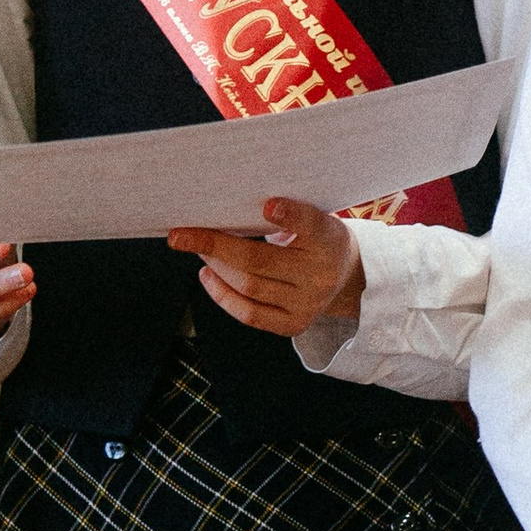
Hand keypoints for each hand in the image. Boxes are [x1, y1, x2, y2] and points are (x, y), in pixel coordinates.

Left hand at [167, 197, 365, 337]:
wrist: (347, 277)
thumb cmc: (318, 239)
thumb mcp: (315, 218)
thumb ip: (285, 214)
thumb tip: (226, 206)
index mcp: (330, 240)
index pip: (311, 225)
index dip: (290, 216)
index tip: (268, 205)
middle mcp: (320, 275)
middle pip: (260, 261)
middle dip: (215, 246)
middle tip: (183, 234)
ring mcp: (307, 304)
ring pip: (249, 287)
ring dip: (215, 267)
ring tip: (197, 251)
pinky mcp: (294, 324)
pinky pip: (250, 315)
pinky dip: (223, 296)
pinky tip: (208, 277)